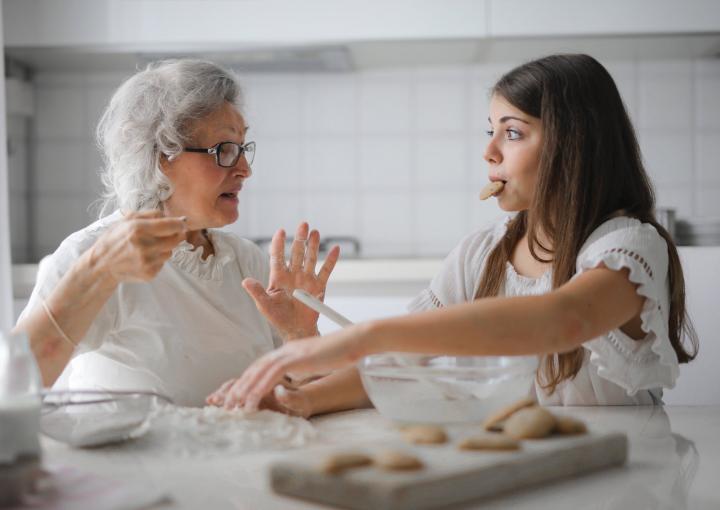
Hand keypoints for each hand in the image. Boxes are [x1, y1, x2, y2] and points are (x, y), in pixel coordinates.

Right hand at [89, 210, 186, 283]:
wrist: (102, 265)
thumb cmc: (114, 239)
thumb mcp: (126, 220)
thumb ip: (150, 215)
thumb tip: (172, 216)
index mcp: (138, 229)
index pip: (172, 225)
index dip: (180, 224)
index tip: (182, 223)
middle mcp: (144, 246)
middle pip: (176, 239)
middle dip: (175, 235)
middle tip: (169, 233)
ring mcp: (147, 262)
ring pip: (170, 252)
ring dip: (165, 248)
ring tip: (149, 247)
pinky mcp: (150, 273)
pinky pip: (163, 263)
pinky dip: (158, 259)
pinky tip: (145, 257)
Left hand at [208, 325, 368, 411]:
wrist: (353, 340)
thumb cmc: (340, 352)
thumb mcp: (316, 361)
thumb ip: (304, 366)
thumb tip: (298, 376)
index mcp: (288, 351)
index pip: (261, 366)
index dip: (247, 381)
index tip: (237, 397)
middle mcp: (285, 350)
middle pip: (255, 368)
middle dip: (239, 387)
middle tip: (226, 405)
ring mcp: (290, 352)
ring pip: (259, 371)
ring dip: (244, 390)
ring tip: (234, 406)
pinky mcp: (296, 357)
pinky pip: (272, 374)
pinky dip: (260, 387)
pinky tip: (252, 399)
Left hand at [243, 222, 339, 338]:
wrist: (296, 329)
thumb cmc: (278, 318)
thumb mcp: (265, 305)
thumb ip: (257, 292)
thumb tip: (245, 281)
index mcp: (278, 277)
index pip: (277, 256)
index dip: (278, 243)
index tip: (281, 231)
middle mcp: (293, 275)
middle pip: (296, 253)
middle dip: (299, 238)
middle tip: (303, 224)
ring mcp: (306, 279)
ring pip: (310, 258)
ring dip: (313, 245)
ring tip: (315, 232)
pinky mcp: (318, 287)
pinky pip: (325, 271)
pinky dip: (331, 260)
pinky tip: (335, 249)